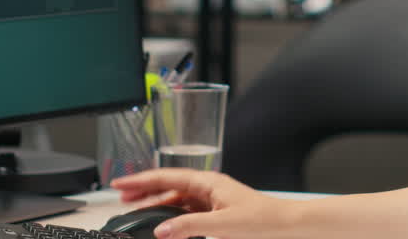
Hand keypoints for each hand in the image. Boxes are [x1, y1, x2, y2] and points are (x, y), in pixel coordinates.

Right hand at [110, 169, 296, 238]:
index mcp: (209, 182)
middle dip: (144, 190)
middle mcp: (209, 187)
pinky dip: (173, 217)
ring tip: (137, 210)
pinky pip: (188, 211)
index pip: (167, 177)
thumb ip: (190, 227)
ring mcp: (213, 199)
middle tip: (121, 197)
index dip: (140, 180)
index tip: (119, 183)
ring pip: (177, 200)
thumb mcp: (223, 225)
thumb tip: (161, 230)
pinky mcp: (217, 213)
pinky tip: (165, 224)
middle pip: (169, 186)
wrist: (288, 226)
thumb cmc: (263, 220)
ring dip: (156, 204)